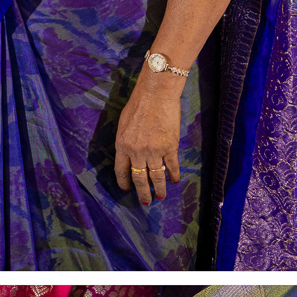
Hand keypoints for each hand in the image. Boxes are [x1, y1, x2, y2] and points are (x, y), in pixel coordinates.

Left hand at [113, 70, 183, 206]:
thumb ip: (126, 141)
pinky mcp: (170, 147)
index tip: (127, 190)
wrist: (156, 94)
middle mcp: (137, 152)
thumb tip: (130, 154)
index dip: (124, 182)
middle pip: (139, 179)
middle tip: (146, 202)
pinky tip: (175, 180)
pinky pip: (172, 166)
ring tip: (161, 197)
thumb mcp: (123, 124)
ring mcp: (154, 151)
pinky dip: (174, 175)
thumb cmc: (138, 104)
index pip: (121, 171)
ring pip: (156, 176)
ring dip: (159, 188)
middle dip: (143, 193)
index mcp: (122, 146)